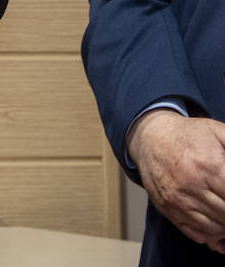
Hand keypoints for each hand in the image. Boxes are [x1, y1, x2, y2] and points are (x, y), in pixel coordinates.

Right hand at [128, 110, 224, 251]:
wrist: (149, 137)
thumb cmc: (187, 135)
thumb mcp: (218, 132)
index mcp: (207, 166)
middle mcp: (190, 186)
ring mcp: (177, 200)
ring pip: (215, 228)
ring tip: (224, 211)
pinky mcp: (168, 209)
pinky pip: (197, 233)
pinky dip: (212, 234)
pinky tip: (218, 223)